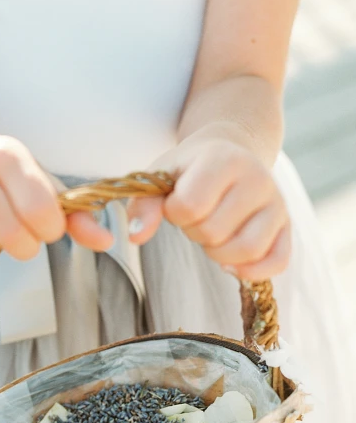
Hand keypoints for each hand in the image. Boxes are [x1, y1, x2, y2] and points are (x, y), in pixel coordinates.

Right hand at [0, 135, 112, 263]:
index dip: (47, 230)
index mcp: (7, 155)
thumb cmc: (1, 175)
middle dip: (20, 244)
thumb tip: (108, 241)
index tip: (42, 224)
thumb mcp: (38, 183)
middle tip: (12, 230)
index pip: (42, 214)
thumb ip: (75, 214)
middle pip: (10, 237)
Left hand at [126, 137, 290, 279]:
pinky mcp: (286, 226)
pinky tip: (231, 262)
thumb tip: (135, 236)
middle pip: (214, 232)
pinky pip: (277, 262)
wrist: (231, 151)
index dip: (174, 213)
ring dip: (219, 253)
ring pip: (246, 250)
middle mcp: (257, 178)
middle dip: (195, 232)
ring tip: (212, 235)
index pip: (190, 206)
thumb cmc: (190, 168)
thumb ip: (144, 204)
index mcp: (223, 159)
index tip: (177, 202)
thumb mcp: (161, 175)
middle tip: (196, 217)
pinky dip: (252, 271)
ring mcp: (276, 203)